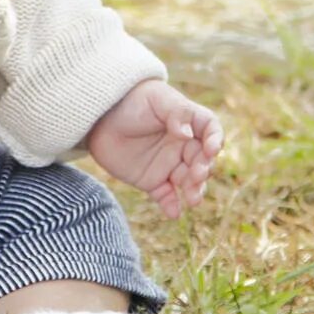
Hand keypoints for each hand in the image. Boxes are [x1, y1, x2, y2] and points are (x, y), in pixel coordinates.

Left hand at [85, 79, 224, 219]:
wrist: (98, 117)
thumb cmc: (131, 101)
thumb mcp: (155, 99)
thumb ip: (176, 113)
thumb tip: (188, 134)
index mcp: (187, 122)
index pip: (210, 130)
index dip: (215, 139)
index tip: (212, 149)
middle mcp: (182, 145)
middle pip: (202, 160)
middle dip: (203, 169)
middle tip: (196, 175)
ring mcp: (168, 164)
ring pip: (189, 181)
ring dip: (194, 190)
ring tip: (193, 199)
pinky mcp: (152, 181)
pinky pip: (166, 197)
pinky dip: (171, 206)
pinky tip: (173, 213)